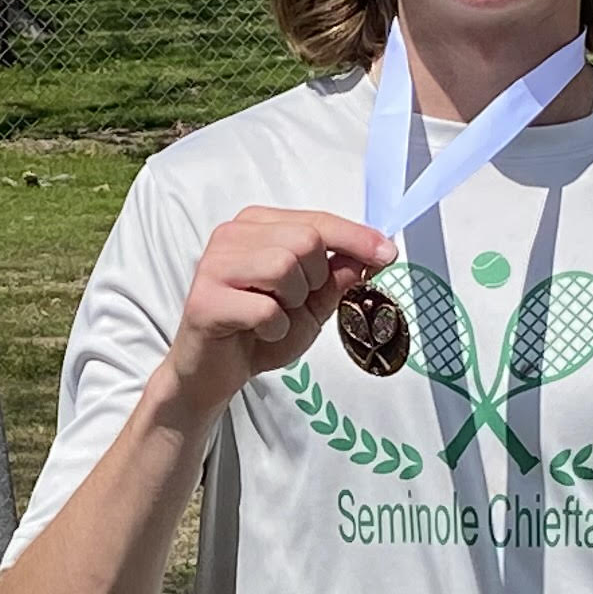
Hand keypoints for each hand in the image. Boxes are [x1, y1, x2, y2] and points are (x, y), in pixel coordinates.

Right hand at [159, 205, 395, 415]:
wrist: (215, 372)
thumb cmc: (260, 331)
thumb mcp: (312, 304)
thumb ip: (337, 276)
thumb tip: (373, 255)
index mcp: (257, 225)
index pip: (317, 221)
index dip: (356, 238)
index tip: (387, 253)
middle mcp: (232, 235)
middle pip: (304, 241)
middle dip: (315, 280)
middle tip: (295, 304)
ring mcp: (214, 264)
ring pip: (283, 268)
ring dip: (292, 304)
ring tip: (275, 317)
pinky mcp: (205, 299)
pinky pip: (264, 309)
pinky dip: (274, 328)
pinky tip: (258, 332)